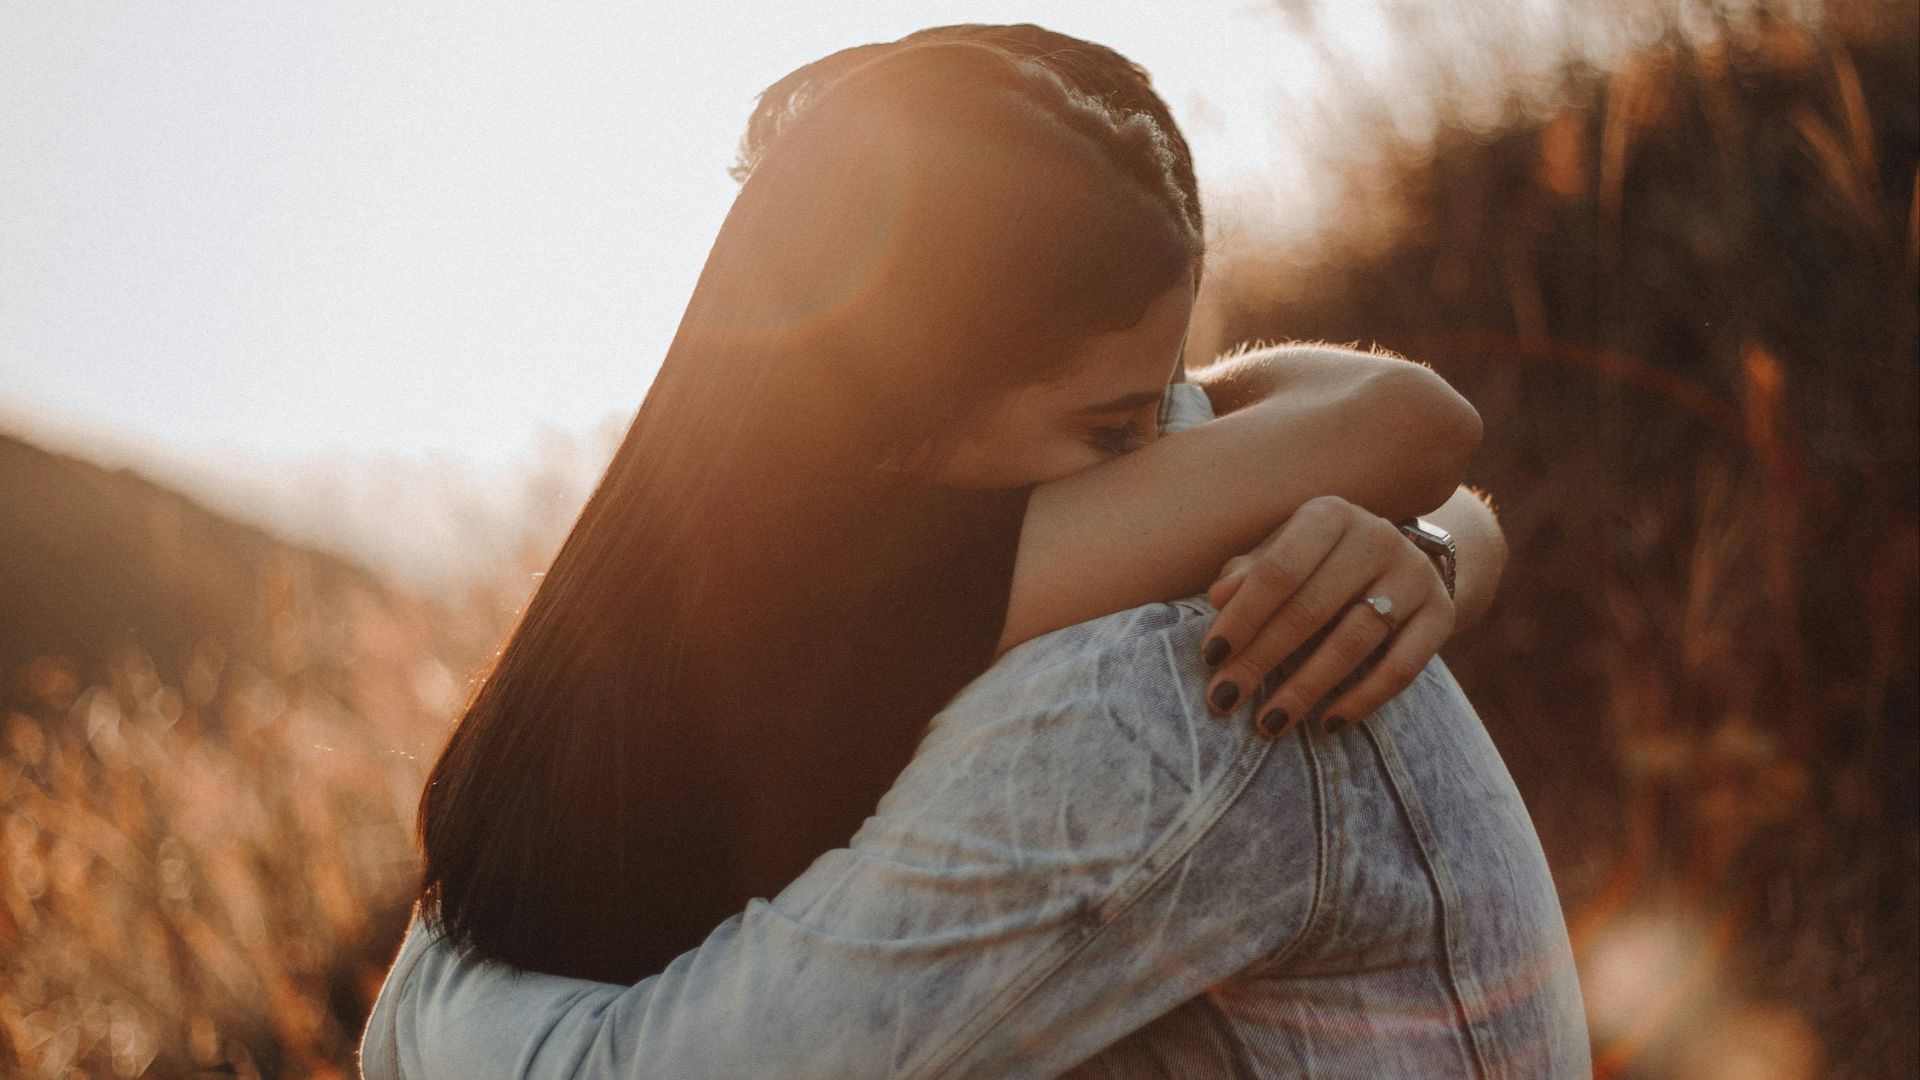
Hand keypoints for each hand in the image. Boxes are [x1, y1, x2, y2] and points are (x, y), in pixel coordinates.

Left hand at [1199, 495, 1454, 737]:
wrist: (1404, 564)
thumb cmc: (1320, 563)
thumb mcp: (1283, 555)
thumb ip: (1249, 574)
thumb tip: (1218, 598)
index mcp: (1329, 515)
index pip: (1278, 570)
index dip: (1243, 616)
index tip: (1211, 658)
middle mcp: (1376, 537)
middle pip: (1311, 608)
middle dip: (1261, 659)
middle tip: (1225, 698)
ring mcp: (1414, 575)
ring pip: (1354, 640)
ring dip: (1306, 688)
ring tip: (1269, 722)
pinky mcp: (1442, 614)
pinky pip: (1402, 667)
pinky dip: (1363, 700)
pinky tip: (1327, 724)